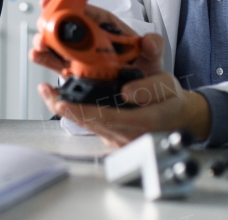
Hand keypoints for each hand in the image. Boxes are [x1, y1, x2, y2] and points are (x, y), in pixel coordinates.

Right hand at [28, 0, 164, 76]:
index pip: (85, 10)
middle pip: (65, 25)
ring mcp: (79, 55)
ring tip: (38, 47)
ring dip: (44, 43)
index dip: (68, 3)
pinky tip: (39, 58)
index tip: (54, 0)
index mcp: (105, 26)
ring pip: (56, 44)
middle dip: (51, 24)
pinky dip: (45, 60)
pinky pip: (56, 63)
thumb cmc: (144, 67)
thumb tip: (148, 41)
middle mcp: (89, 38)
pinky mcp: (73, 71)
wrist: (142, 95)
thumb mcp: (153, 54)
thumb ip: (154, 45)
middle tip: (44, 27)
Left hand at [37, 71, 210, 146]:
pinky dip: (76, 114)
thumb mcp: (168, 87)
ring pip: (88, 126)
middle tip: (47, 94)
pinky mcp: (113, 137)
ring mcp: (118, 139)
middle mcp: (126, 135)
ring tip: (48, 93)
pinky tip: (64, 102)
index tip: (63, 102)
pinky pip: (92, 127)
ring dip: (67, 110)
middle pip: (90, 123)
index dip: (82, 110)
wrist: (180, 119)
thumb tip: (126, 92)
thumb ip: (150, 88)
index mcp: (141, 122)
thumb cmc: (173, 102)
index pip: (106, 118)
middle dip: (66, 108)